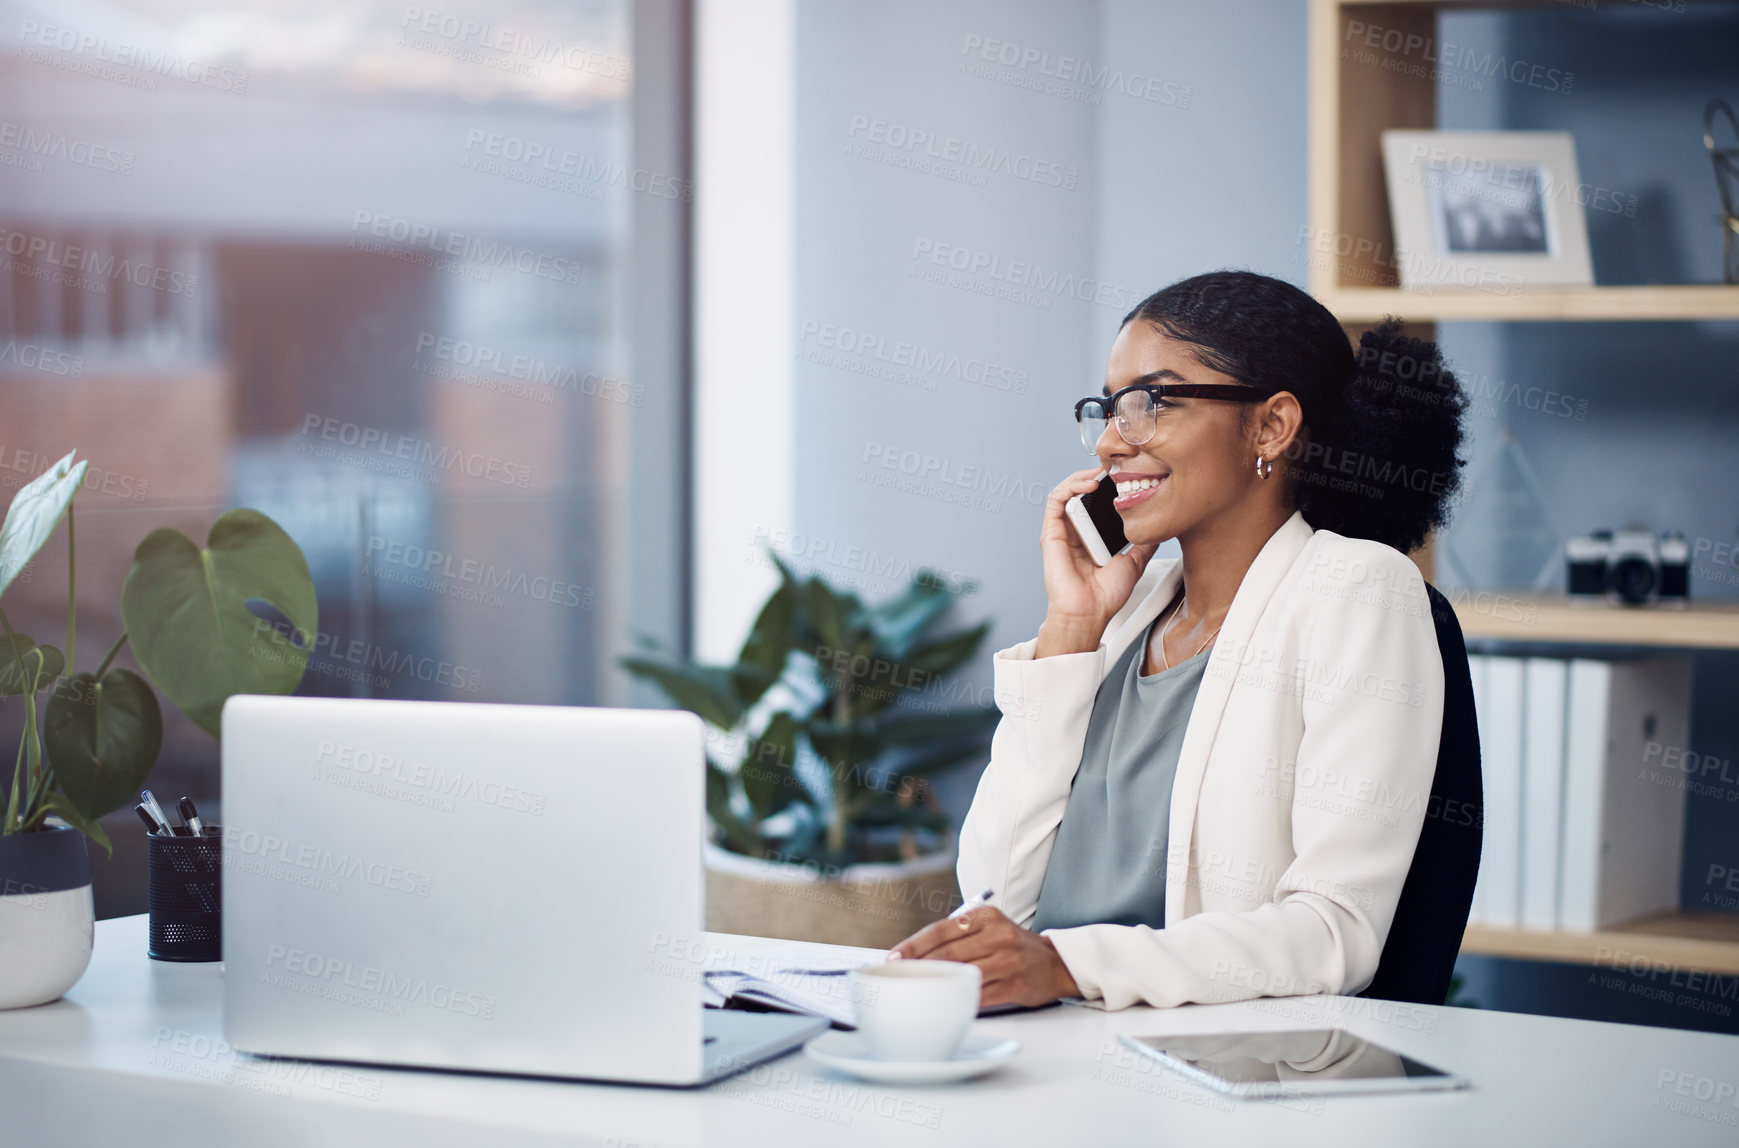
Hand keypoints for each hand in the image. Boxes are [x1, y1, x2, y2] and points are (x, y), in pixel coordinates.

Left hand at [888, 907, 1080, 1009]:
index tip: (893, 957)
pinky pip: (978, 996)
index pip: (941, 929)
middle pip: (947, 953)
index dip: (913, 945)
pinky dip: (959, 1001)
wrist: (1057, 963)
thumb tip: (914, 954)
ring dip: (936, 985)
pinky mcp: (1015, 985)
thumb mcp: (990, 927)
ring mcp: (1008, 961)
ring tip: (917, 992)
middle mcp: (998, 935)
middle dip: (918, 967)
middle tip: (898, 978)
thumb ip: (958, 935)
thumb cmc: (1012, 946)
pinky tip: (944, 1004)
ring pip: (961, 975)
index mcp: (987, 916)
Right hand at [1038, 469, 1159, 650]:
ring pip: (1066, 491)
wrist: (1089, 612)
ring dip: (1083, 477)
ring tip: (1102, 474)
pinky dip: (1070, 486)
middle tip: (1116, 471)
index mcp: (1091, 537)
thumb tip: (1158, 528)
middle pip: (1081, 494)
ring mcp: (1062, 531)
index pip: (1096, 504)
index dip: (1108, 488)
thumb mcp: (1134, 562)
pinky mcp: (1051, 532)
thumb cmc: (1105, 595)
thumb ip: (1143, 543)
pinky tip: (1088, 484)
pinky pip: (1056, 500)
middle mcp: (1075, 532)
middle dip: (1097, 478)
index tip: (1125, 478)